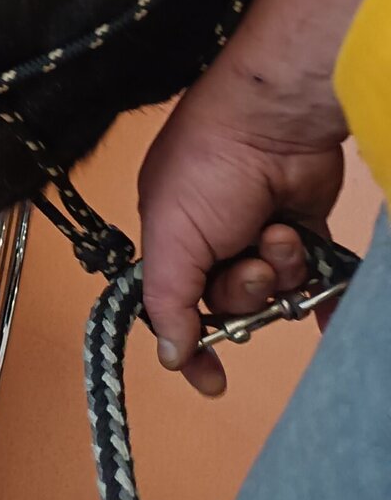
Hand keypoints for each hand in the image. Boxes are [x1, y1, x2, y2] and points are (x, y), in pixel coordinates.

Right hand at [138, 65, 344, 397]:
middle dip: (245, 293)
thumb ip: (168, 301)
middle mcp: (212, 236)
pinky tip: (330, 306)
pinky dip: (322, 292)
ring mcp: (256, 231)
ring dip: (280, 272)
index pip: (174, 305)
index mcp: (170, 236)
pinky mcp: (300, 226)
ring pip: (273, 290)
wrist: (273, 122)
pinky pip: (312, 275)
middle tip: (253, 265)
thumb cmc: (208, 163)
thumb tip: (170, 355)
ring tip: (281, 236)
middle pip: (230, 302)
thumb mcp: (173, 237)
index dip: (191, 342)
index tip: (210, 378)